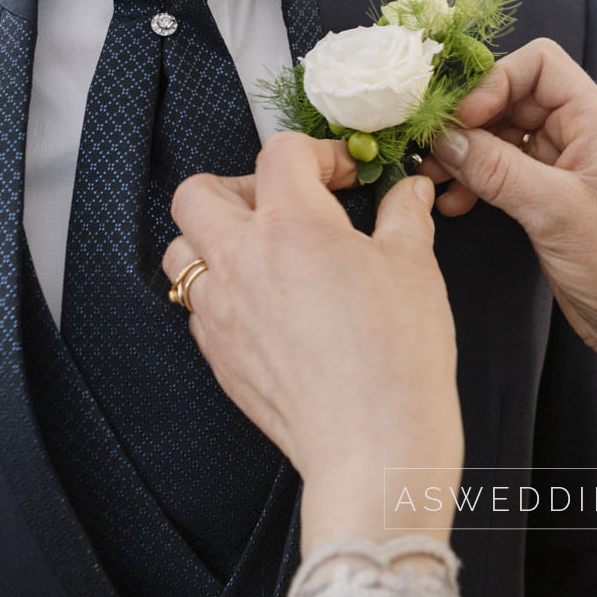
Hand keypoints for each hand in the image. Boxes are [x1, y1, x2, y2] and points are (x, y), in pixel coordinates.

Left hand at [163, 132, 461, 543]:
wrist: (373, 442)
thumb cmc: (396, 356)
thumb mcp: (414, 266)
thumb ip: (404, 215)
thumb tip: (407, 193)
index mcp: (291, 225)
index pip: (280, 153)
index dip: (319, 153)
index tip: (347, 175)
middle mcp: (241, 261)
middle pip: (199, 193)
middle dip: (242, 185)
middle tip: (287, 202)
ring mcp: (220, 311)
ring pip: (181, 250)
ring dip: (215, 238)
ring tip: (263, 250)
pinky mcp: (218, 355)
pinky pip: (197, 306)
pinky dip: (222, 292)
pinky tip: (266, 303)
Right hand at [424, 40, 596, 376]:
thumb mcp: (552, 210)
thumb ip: (496, 168)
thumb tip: (444, 137)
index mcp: (595, 119)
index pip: (538, 63)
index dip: (494, 81)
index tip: (461, 119)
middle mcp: (580, 131)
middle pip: (513, 95)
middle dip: (470, 119)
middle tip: (431, 149)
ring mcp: (564, 162)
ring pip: (503, 133)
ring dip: (466, 152)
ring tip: (432, 179)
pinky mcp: (548, 193)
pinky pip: (503, 168)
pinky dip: (476, 179)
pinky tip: (454, 204)